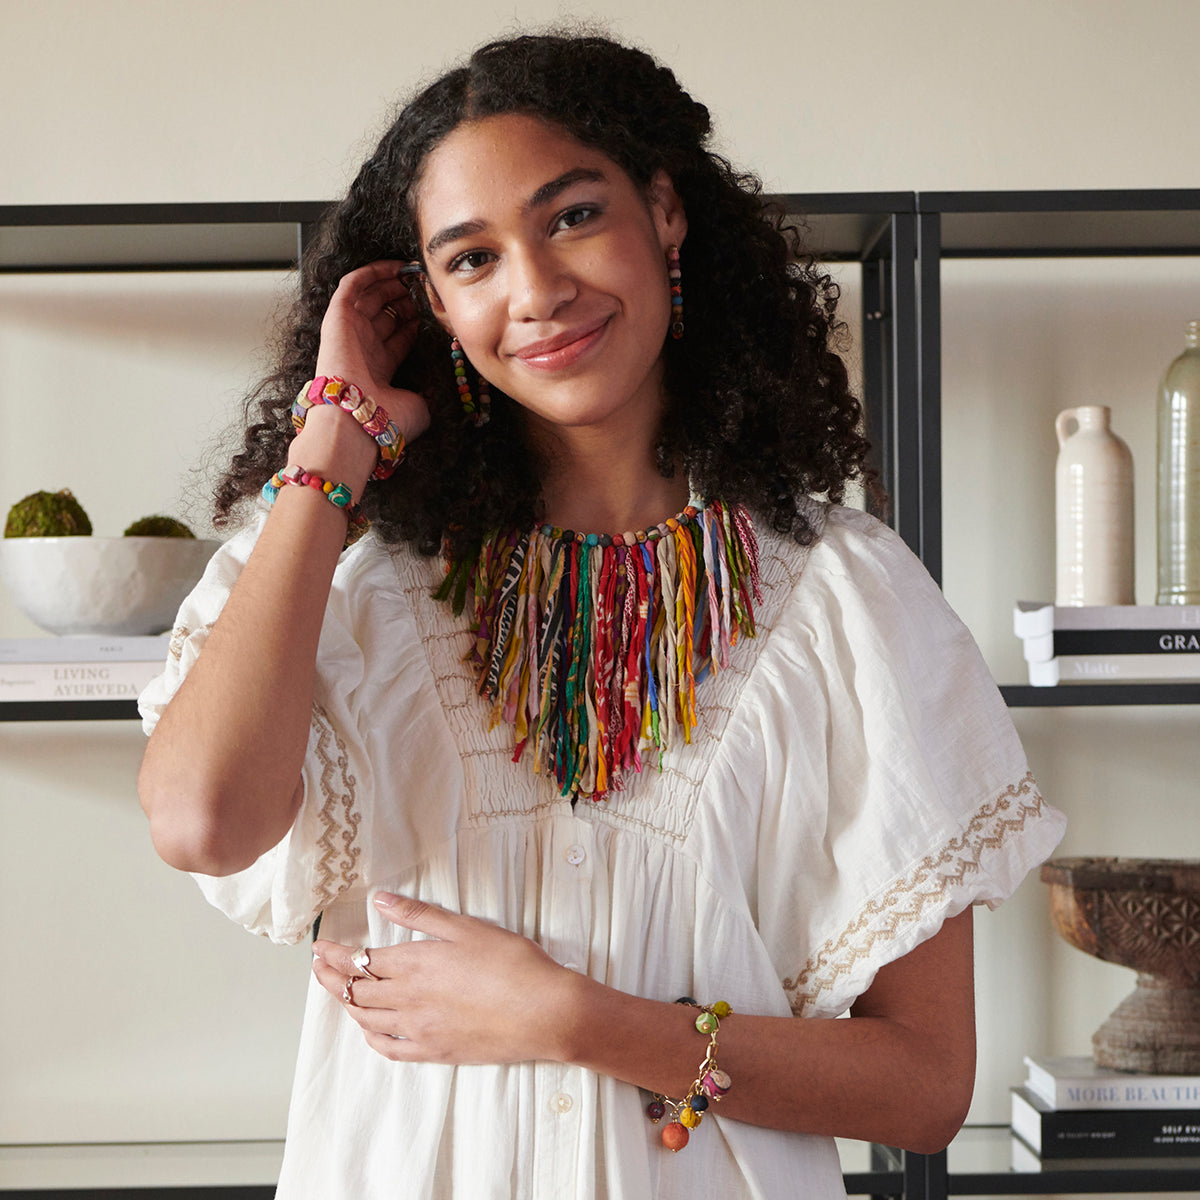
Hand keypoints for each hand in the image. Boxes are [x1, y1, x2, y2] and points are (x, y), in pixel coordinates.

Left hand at [312, 894, 578, 1064]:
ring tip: (336, 992)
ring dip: (346, 1003)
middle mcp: (408, 1000)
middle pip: (356, 990)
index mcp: (414, 964)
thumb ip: (419, 915)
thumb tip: (381, 899)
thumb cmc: (512, 964)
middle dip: (331, 977)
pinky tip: (369, 1029)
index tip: (320, 947)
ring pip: (367, 1018)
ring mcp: (419, 1030)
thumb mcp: (466, 927)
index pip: (361, 960)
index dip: (335, 954)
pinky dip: (371, 1036)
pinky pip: (389, 1048)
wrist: (544, 1011)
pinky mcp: (435, 1051)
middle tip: (317, 967)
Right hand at [314, 261, 430, 445]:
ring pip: (370, 296)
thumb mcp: (422, 405)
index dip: (418, 319)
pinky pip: (351, 285)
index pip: (400, 335)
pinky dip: (372, 272)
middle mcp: (364, 348)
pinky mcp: (337, 317)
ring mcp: (349, 332)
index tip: (437, 308)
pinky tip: (395, 267)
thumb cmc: (388, 419)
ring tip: (414, 273)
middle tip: (427, 287)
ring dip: (392, 283)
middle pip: (386, 313)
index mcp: (380, 369)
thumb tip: (448, 384)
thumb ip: (433, 390)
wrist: (359, 419)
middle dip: (407, 298)